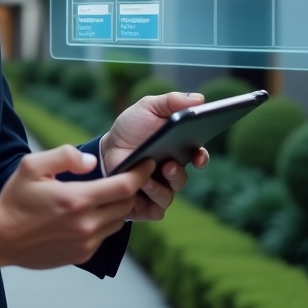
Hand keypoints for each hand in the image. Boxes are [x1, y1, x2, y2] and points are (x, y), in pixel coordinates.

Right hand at [0, 145, 155, 271]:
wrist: (0, 238)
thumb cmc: (15, 199)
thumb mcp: (32, 166)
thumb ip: (64, 156)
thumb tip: (92, 161)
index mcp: (76, 199)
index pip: (124, 187)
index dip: (141, 173)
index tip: (148, 163)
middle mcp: (86, 224)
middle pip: (127, 204)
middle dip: (131, 188)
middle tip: (127, 176)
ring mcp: (86, 242)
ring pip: (119, 221)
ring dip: (118, 206)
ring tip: (107, 194)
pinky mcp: (82, 254)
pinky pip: (105, 235)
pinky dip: (104, 222)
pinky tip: (89, 213)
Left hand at [99, 92, 209, 221]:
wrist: (106, 148)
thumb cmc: (131, 128)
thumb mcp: (149, 107)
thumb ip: (172, 101)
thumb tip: (200, 99)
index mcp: (178, 150)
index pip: (198, 157)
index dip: (202, 158)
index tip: (198, 156)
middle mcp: (172, 172)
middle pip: (182, 179)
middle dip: (178, 174)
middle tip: (169, 164)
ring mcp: (159, 189)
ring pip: (169, 195)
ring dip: (159, 187)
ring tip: (146, 176)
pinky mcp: (145, 205)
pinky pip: (155, 209)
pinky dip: (149, 200)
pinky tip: (139, 189)